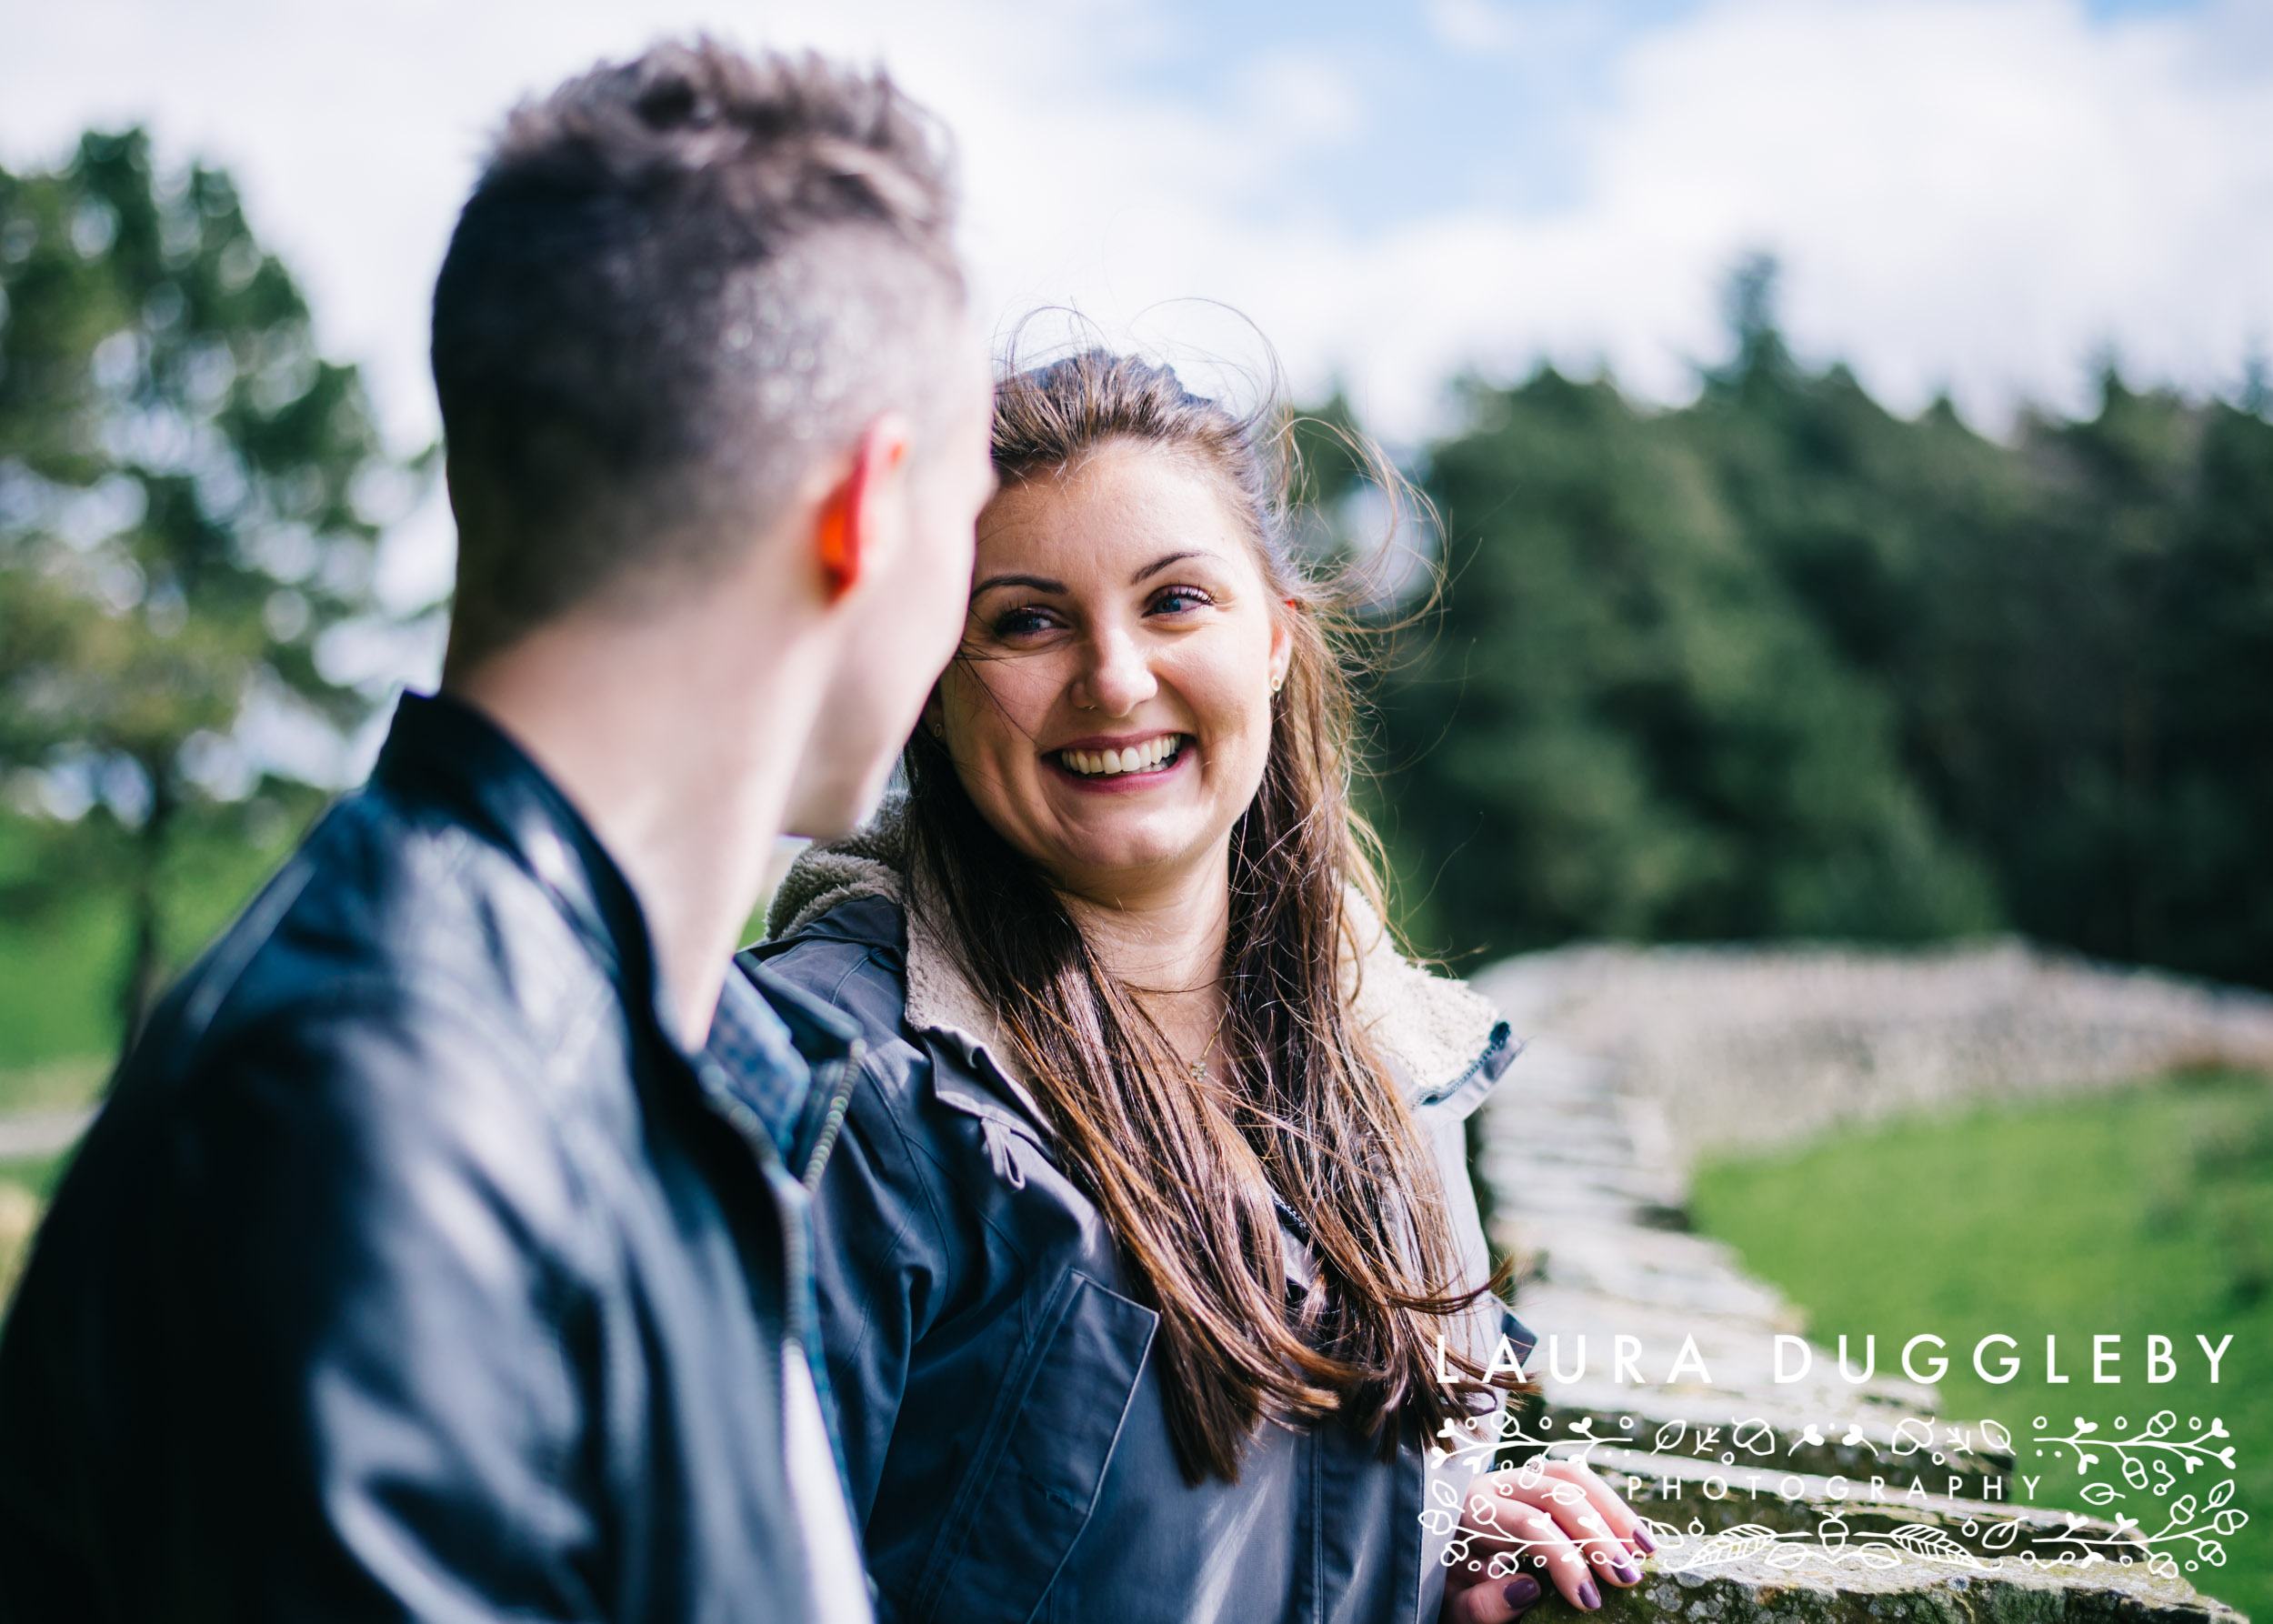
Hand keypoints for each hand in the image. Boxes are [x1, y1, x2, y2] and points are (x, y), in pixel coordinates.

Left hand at [1438, 1455, 1657, 1620]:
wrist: (1430, 1565)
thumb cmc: (1443, 1590)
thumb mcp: (1452, 1606)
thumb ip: (1481, 1604)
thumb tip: (1529, 1587)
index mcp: (1468, 1511)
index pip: (1527, 1524)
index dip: (1564, 1560)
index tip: (1590, 1602)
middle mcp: (1493, 1484)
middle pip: (1555, 1492)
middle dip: (1598, 1534)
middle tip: (1628, 1578)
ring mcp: (1515, 1478)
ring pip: (1571, 1476)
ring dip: (1613, 1511)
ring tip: (1646, 1551)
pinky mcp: (1535, 1483)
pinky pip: (1576, 1481)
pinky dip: (1609, 1505)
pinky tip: (1634, 1536)